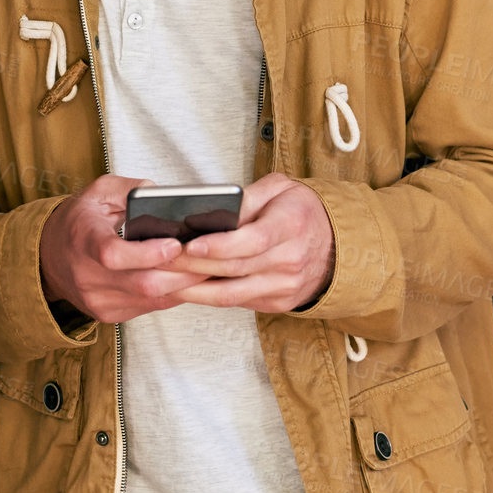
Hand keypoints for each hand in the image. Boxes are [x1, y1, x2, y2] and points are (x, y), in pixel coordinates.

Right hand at [39, 176, 208, 322]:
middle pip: (142, 283)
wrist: (47, 256)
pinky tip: (189, 279)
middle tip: (211, 256)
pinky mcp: (108, 313)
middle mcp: (87, 276)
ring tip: (209, 267)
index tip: (175, 244)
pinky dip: (172, 293)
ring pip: (151, 299)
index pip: (114, 255)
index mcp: (83, 240)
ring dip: (184, 285)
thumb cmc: (79, 221)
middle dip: (183, 271)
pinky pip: (149, 307)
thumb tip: (162, 195)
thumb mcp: (99, 192)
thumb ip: (131, 189)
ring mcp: (98, 299)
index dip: (148, 254)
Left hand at [161, 173, 336, 312]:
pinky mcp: (276, 303)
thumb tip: (210, 209)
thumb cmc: (301, 211)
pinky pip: (235, 302)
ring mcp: (283, 286)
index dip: (220, 245)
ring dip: (191, 288)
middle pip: (234, 268)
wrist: (336, 246)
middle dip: (191, 265)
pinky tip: (182, 287)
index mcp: (292, 226)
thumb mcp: (281, 188)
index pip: (253, 240)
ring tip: (159, 279)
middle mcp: (290, 261)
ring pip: (230, 293)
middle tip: (157, 259)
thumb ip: (248, 197)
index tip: (190, 243)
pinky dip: (205, 296)